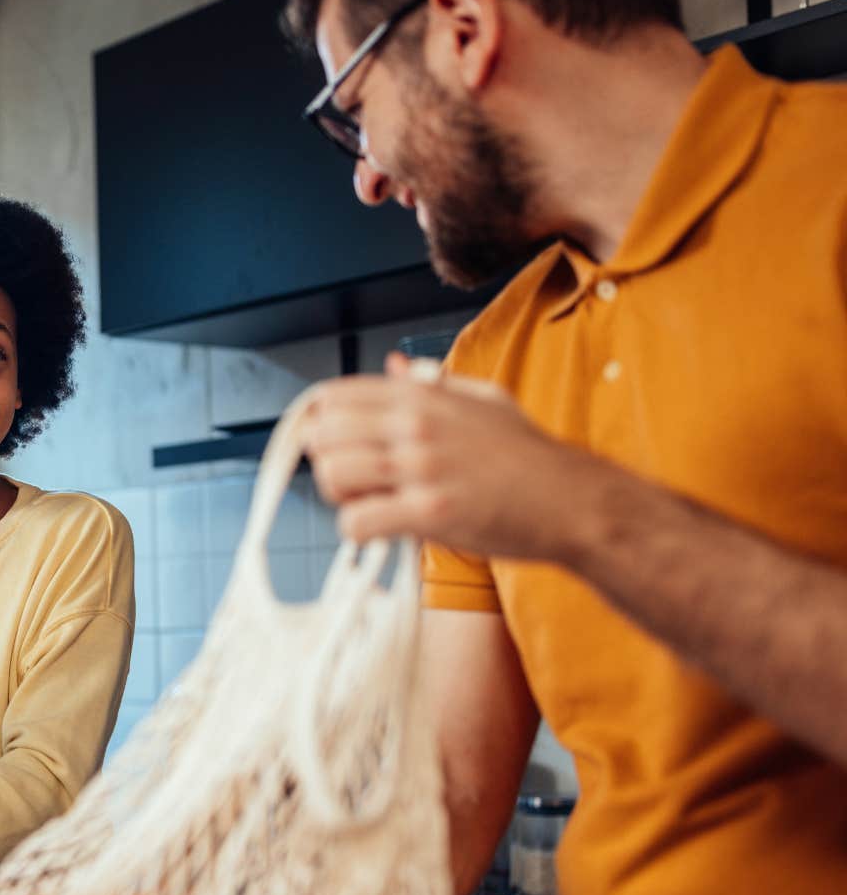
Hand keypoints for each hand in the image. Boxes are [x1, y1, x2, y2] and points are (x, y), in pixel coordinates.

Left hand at [301, 352, 613, 562]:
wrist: (572, 501)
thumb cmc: (529, 456)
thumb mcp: (484, 401)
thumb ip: (434, 383)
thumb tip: (392, 363)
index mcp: (423, 397)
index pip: (335, 396)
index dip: (323, 424)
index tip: (336, 444)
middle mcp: (416, 424)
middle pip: (325, 435)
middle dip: (328, 461)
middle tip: (353, 480)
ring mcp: (422, 467)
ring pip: (333, 475)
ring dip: (341, 497)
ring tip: (369, 504)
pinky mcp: (429, 512)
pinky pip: (358, 520)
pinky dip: (359, 531)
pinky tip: (381, 530)